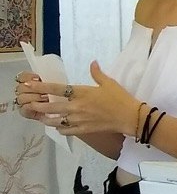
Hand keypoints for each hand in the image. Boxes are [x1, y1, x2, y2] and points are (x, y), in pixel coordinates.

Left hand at [22, 62, 140, 136]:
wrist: (130, 117)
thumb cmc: (120, 98)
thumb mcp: (109, 83)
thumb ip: (97, 73)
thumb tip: (93, 63)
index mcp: (81, 93)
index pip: (56, 89)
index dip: (40, 87)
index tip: (28, 86)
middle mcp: (76, 107)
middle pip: (50, 107)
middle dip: (37, 105)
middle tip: (29, 104)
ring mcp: (78, 120)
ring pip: (55, 121)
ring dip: (46, 119)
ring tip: (41, 116)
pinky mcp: (83, 130)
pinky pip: (66, 131)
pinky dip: (59, 129)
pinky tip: (58, 126)